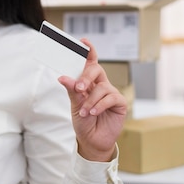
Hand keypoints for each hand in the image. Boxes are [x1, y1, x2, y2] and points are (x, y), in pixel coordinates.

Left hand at [58, 39, 127, 161]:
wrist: (92, 140)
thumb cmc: (83, 121)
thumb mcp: (74, 105)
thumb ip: (72, 91)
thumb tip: (63, 78)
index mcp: (89, 82)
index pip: (90, 63)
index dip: (88, 51)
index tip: (83, 42)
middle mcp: (101, 85)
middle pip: (96, 70)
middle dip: (86, 77)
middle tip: (79, 88)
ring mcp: (111, 93)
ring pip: (102, 87)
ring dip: (91, 100)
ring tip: (85, 112)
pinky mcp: (120, 103)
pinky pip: (111, 98)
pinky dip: (100, 105)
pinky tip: (94, 113)